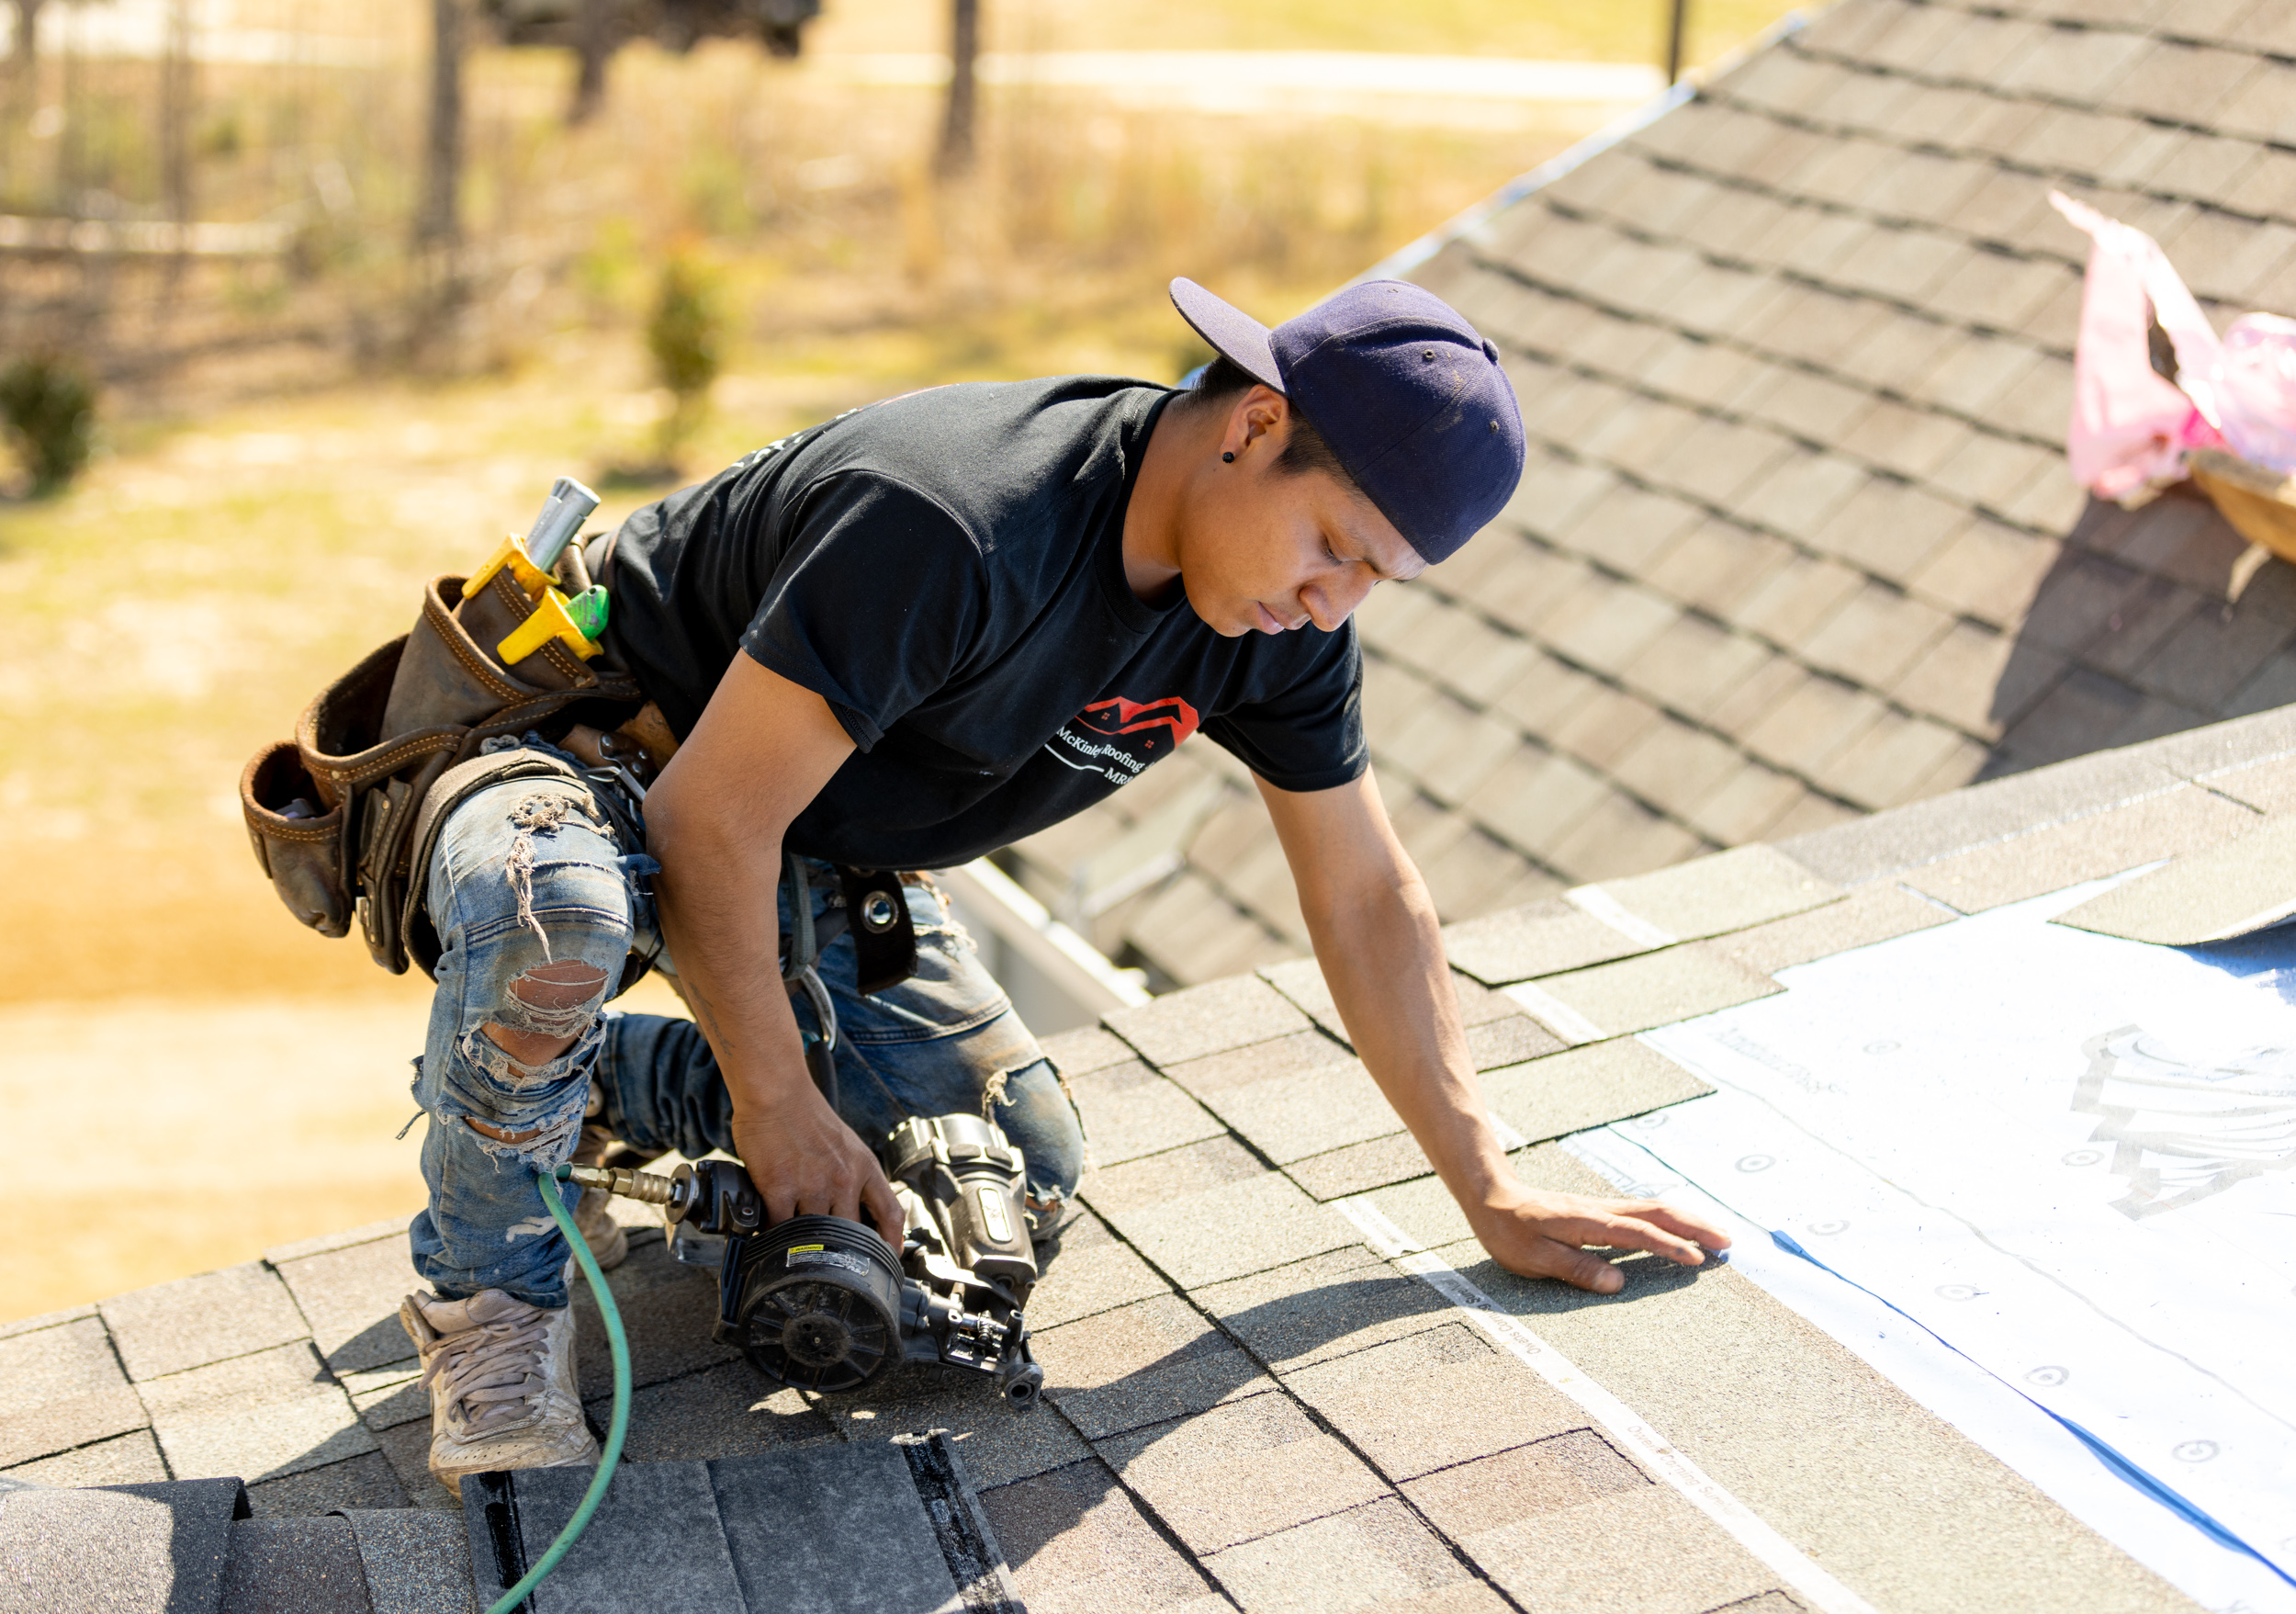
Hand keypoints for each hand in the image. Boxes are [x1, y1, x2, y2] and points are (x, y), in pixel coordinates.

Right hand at [729, 1085, 904, 1244]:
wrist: (777, 1093)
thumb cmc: (807, 1115)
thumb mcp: (847, 1144)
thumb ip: (853, 1174)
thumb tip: (853, 1206)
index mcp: (864, 1167)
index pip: (890, 1213)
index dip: (892, 1242)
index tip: (889, 1258)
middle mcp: (843, 1179)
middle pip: (851, 1233)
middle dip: (842, 1249)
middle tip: (831, 1259)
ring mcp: (812, 1185)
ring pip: (813, 1235)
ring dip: (803, 1243)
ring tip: (795, 1246)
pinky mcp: (779, 1187)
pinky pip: (779, 1228)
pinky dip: (775, 1237)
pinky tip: (771, 1237)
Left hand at [1469, 1181, 1730, 1294]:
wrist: (1492, 1197)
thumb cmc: (1509, 1230)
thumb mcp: (1534, 1257)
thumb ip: (1576, 1268)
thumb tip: (1618, 1284)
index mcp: (1589, 1223)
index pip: (1638, 1233)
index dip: (1669, 1246)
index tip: (1697, 1261)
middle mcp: (1602, 1211)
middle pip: (1657, 1212)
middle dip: (1695, 1226)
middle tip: (1727, 1243)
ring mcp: (1603, 1209)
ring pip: (1653, 1209)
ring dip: (1687, 1220)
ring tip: (1716, 1235)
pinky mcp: (1600, 1213)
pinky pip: (1643, 1213)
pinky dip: (1669, 1220)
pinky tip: (1679, 1229)